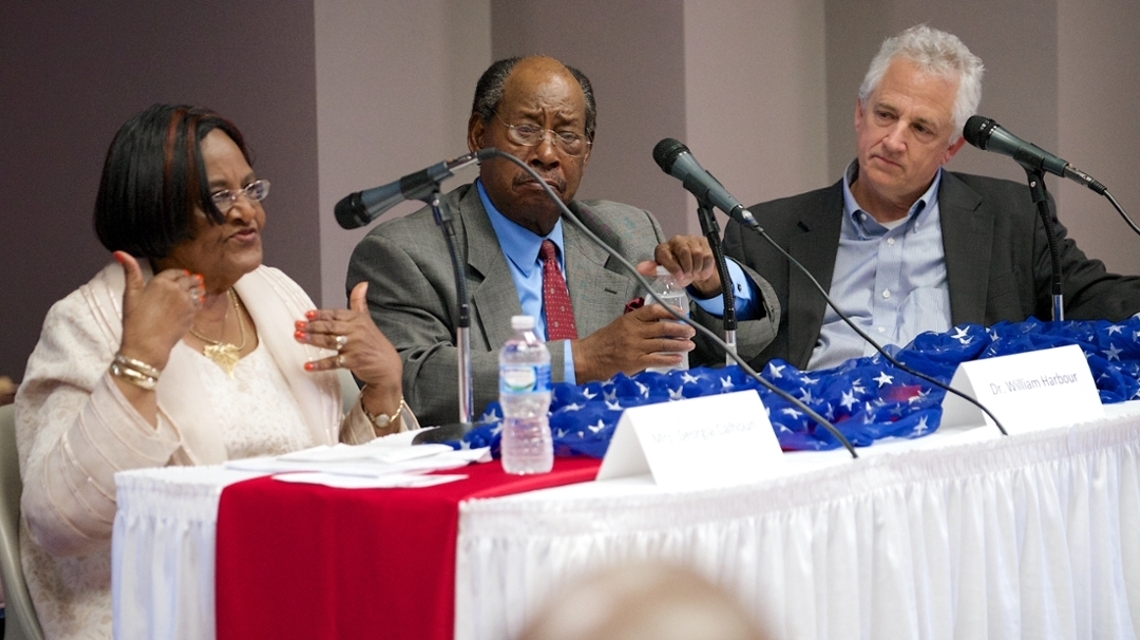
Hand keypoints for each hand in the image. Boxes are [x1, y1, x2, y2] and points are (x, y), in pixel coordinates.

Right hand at [116, 251, 202, 370]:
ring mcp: (187, 302)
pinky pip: (200, 303)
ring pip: (198, 289)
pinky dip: (197, 302)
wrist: (147, 346)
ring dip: (196, 289)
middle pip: (189, 279)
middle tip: (189, 283)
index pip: (175, 271)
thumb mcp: (130, 294)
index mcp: (161, 281)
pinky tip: (192, 305)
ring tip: (193, 292)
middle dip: (189, 280)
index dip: (176, 274)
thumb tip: (120, 252)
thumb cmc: (135, 321)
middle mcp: (177, 289)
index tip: (178, 277)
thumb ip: (130, 271)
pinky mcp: (193, 314)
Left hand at [295, 282, 402, 414]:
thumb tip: (362, 284)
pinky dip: (320, 364)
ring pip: (330, 341)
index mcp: (358, 319)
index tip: (307, 314)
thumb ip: (360, 303)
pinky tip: (308, 365)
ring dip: (313, 340)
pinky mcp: (354, 361)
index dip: (321, 314)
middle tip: (298, 325)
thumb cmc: (374, 343)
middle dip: (313, 325)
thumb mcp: (367, 320)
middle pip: (331, 326)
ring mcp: (355, 346)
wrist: (388, 366)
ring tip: (299, 338)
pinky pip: (334, 362)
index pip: (336, 314)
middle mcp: (357, 331)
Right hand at [571, 303, 694, 381]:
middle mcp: (633, 331)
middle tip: (691, 331)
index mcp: (629, 319)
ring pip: (663, 344)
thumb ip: (638, 323)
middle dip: (681, 329)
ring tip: (690, 344)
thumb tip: (660, 323)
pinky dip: (670, 359)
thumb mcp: (620, 325)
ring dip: (679, 344)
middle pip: (663, 327)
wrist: (588, 357)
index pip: (654, 311)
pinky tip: (678, 359)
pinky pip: (657, 359)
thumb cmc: (603, 342)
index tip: (682, 314)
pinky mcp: (635, 362)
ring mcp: (635, 347)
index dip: (671, 312)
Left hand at [635, 235, 720, 297]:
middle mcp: (676, 241)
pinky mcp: (704, 242)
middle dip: (687, 268)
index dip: (673, 267)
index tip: (679, 276)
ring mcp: (691, 240)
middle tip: (688, 276)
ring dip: (697, 268)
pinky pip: (707, 255)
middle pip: (684, 251)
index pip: (665, 254)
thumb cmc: (677, 271)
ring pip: (697, 253)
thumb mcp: (665, 274)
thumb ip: (653, 271)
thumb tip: (639, 269)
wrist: (694, 269)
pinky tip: (701, 270)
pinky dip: (705, 267)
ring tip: (694, 273)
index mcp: (663, 249)